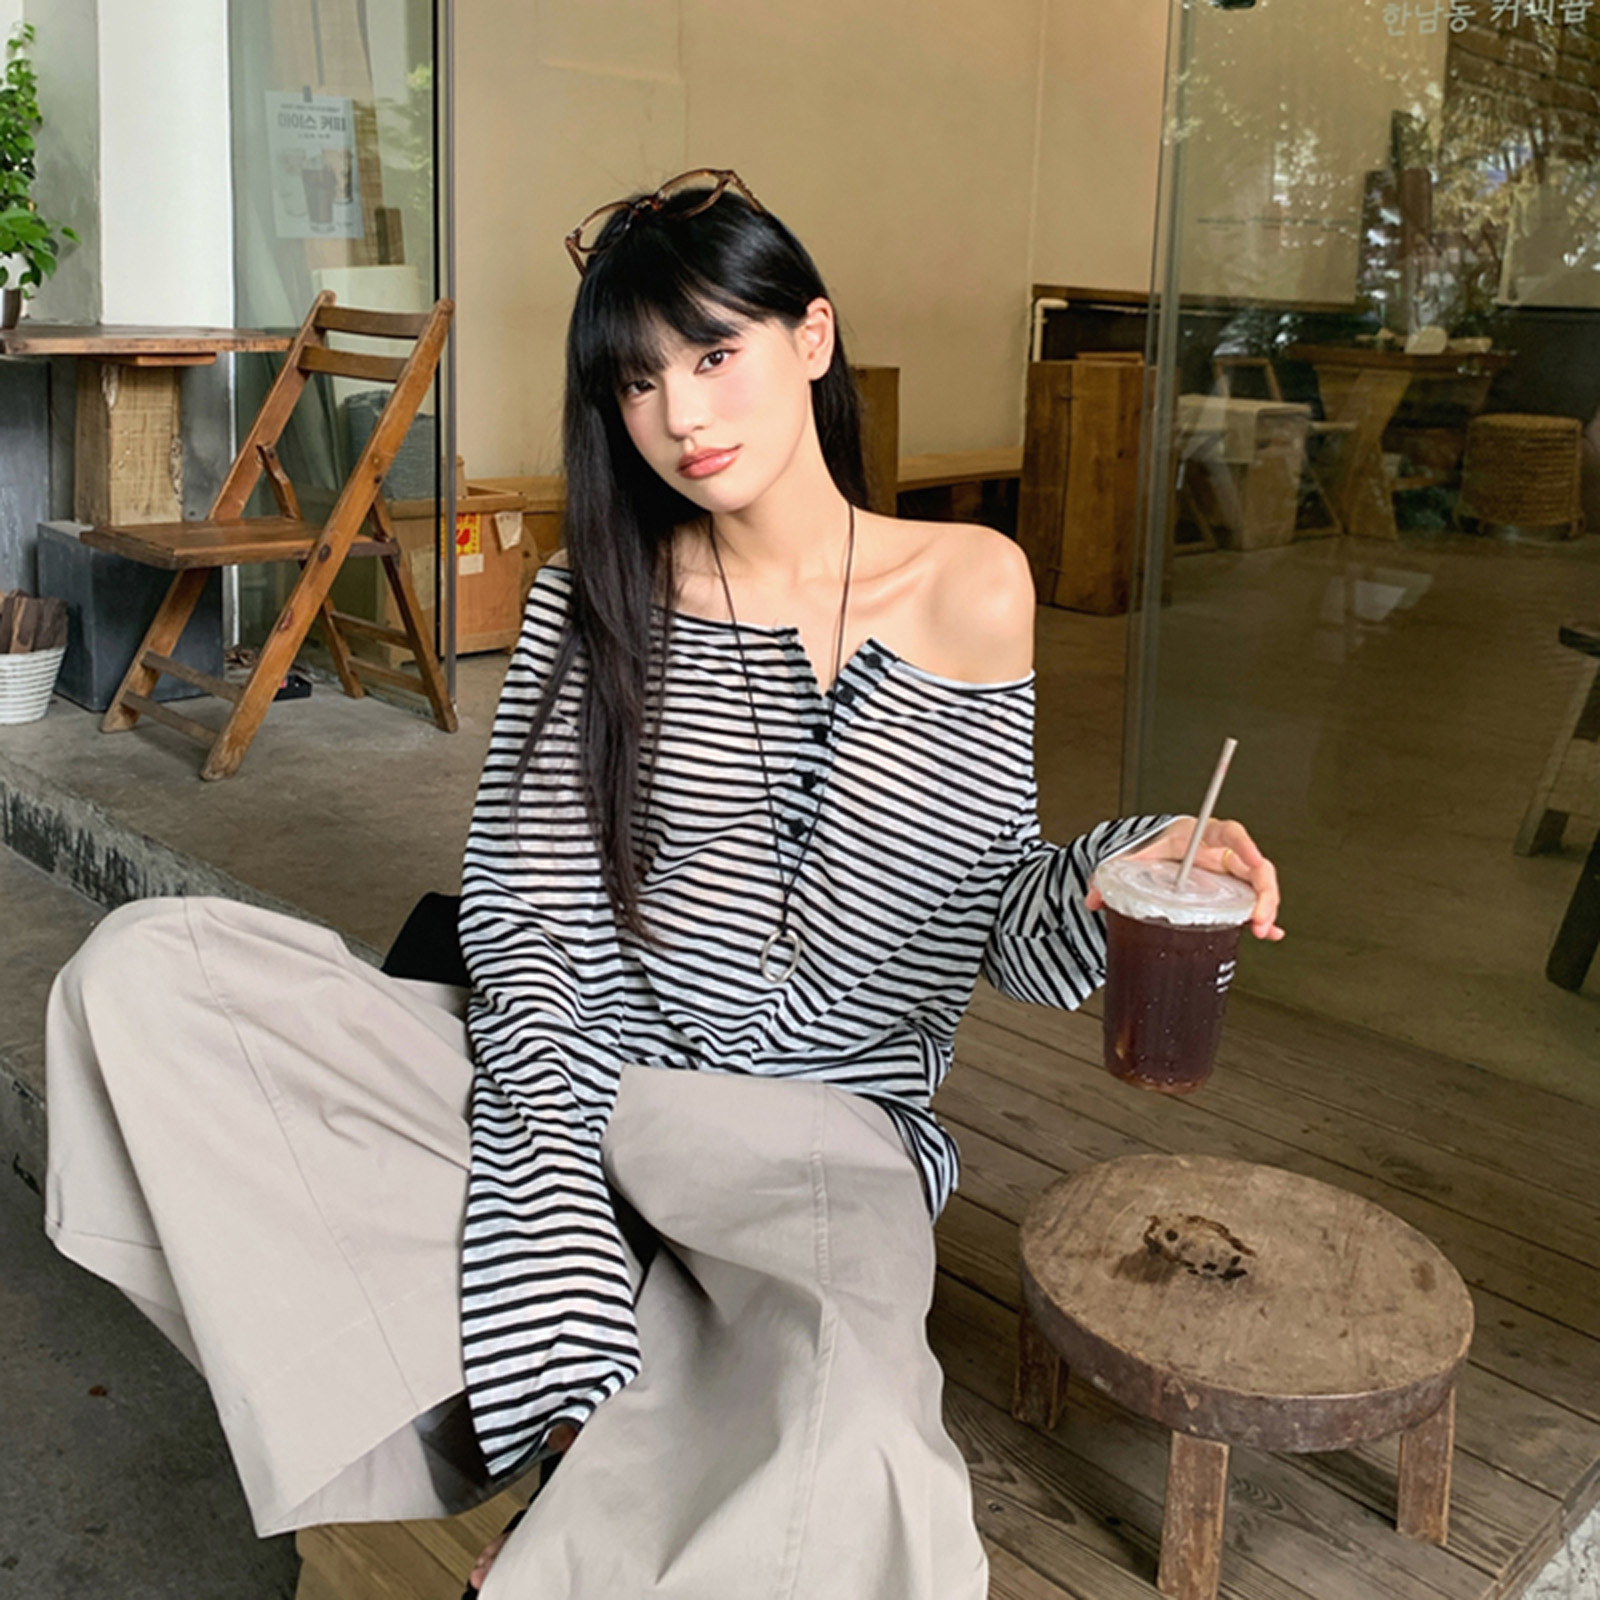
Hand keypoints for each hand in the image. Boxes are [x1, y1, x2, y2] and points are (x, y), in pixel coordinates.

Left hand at [1085, 817, 1283, 940]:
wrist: (1157, 850)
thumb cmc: (1152, 847)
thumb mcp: (1133, 857)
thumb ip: (1112, 875)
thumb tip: (1092, 899)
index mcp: (1201, 835)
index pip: (1229, 833)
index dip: (1245, 845)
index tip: (1254, 860)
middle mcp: (1221, 853)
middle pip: (1255, 866)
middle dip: (1263, 892)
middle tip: (1259, 918)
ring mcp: (1228, 872)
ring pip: (1258, 886)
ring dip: (1265, 908)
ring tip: (1262, 931)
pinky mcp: (1229, 890)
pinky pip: (1251, 902)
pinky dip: (1262, 917)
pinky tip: (1269, 934)